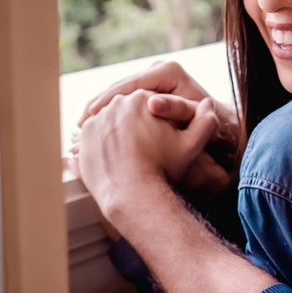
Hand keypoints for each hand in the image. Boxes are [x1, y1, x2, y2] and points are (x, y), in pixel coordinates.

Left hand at [76, 90, 219, 221]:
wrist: (132, 194)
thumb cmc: (163, 169)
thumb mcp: (192, 146)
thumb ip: (205, 122)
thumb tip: (208, 103)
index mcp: (141, 98)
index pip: (150, 102)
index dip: (158, 119)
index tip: (160, 136)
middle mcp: (115, 104)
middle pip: (128, 110)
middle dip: (136, 124)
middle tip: (146, 147)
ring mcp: (95, 120)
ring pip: (110, 122)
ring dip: (118, 132)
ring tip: (131, 154)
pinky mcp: (83, 138)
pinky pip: (94, 136)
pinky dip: (103, 144)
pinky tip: (115, 158)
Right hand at [79, 60, 210, 125]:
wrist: (216, 128)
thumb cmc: (207, 126)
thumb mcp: (194, 117)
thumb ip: (176, 108)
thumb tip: (153, 103)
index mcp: (168, 70)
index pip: (131, 84)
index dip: (109, 100)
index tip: (90, 114)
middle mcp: (159, 69)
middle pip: (121, 87)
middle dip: (99, 104)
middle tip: (80, 123)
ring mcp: (152, 78)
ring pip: (119, 93)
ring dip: (99, 109)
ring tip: (81, 127)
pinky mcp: (147, 89)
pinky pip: (123, 100)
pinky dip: (107, 113)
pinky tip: (92, 127)